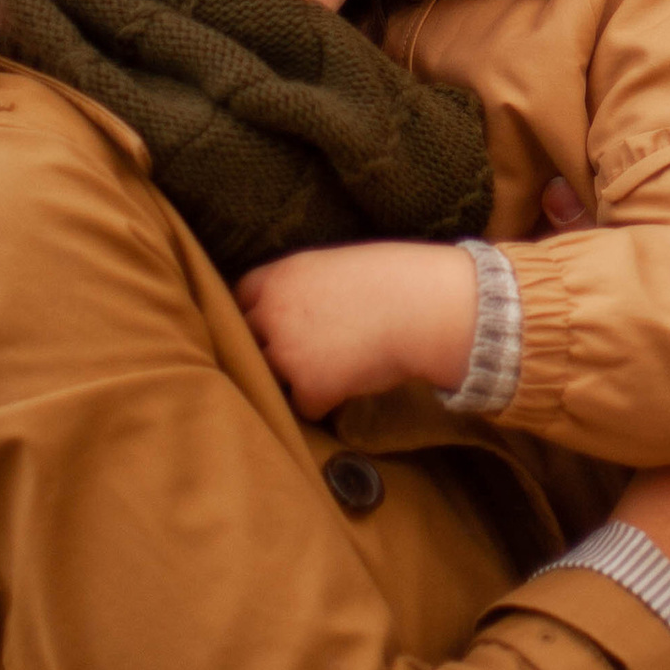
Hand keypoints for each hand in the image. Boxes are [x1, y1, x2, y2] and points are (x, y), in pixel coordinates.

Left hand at [235, 241, 477, 418]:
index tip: (273, 321)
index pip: (239, 298)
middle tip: (303, 349)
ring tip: (330, 367)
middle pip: (247, 339)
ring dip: (292, 377)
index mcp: (282, 275)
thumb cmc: (398, 276)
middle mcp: (274, 313)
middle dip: (268, 346)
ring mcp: (287, 354)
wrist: (429, 306)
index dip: (256, 311)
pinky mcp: (309, 388)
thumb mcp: (339, 263)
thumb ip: (303, 285)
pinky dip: (324, 401)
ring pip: (269, 376)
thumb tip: (290, 310)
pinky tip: (350, 384)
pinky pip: (303, 405)